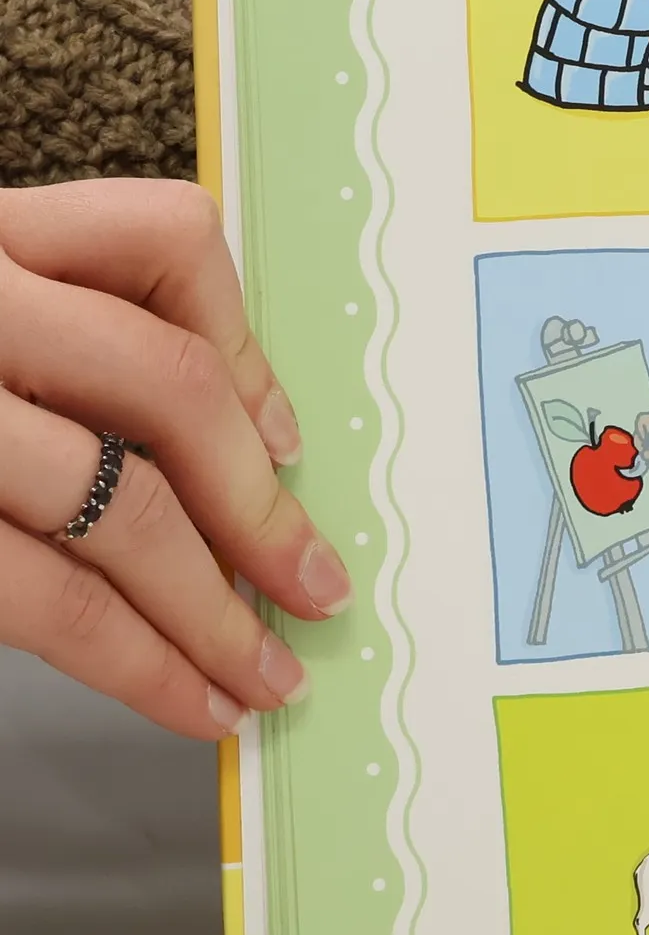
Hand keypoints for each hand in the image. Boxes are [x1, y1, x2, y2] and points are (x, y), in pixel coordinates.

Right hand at [0, 181, 350, 739]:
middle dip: (260, 507)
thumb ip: (53, 341)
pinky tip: (185, 696)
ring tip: (262, 677)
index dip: (249, 345)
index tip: (281, 439)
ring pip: (119, 505)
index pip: (163, 238)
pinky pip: (43, 598)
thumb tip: (240, 440)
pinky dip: (134, 661)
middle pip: (166, 384)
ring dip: (214, 610)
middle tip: (318, 589)